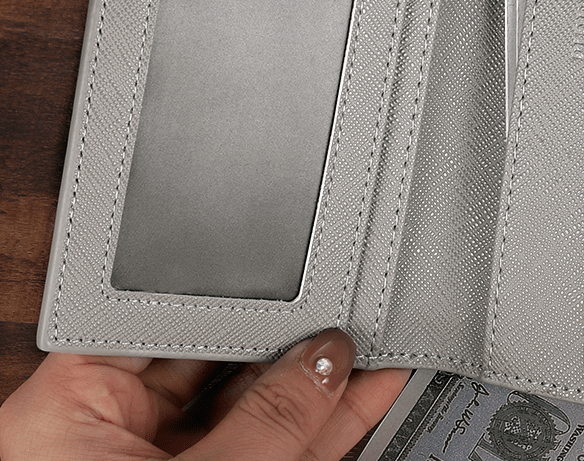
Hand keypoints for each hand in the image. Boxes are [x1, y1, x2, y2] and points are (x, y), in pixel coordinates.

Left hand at [0, 327, 408, 460]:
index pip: (161, 320)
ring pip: (255, 405)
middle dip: (287, 333)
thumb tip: (327, 360)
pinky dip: (321, 426)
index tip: (295, 278)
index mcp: (71, 408)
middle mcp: (113, 434)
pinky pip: (274, 446)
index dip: (233, 292)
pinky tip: (368, 389)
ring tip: (374, 339)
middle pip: (215, 358)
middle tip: (345, 304)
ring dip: (317, 379)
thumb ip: (266, 423)